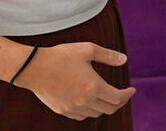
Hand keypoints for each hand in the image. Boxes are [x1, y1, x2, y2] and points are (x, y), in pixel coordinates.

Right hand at [16, 42, 135, 120]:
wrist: (33, 68)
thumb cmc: (61, 56)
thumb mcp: (88, 50)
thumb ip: (108, 56)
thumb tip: (125, 60)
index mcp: (94, 87)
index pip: (118, 98)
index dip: (127, 95)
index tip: (132, 89)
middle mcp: (85, 101)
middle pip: (109, 109)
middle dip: (119, 102)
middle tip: (123, 94)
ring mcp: (72, 108)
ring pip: (95, 113)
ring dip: (104, 106)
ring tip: (107, 96)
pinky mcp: (62, 110)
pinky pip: (81, 115)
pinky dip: (90, 110)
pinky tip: (90, 101)